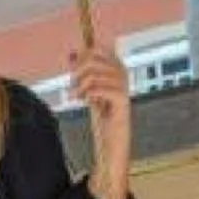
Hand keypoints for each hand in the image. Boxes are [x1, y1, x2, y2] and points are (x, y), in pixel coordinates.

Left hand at [69, 46, 132, 198]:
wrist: (111, 148)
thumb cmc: (103, 121)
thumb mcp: (90, 93)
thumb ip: (84, 75)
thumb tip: (73, 54)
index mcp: (116, 74)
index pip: (104, 51)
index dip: (87, 52)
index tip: (73, 62)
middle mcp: (124, 81)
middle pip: (100, 60)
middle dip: (80, 69)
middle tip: (74, 86)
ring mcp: (125, 94)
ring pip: (101, 75)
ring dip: (83, 84)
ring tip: (77, 96)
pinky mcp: (124, 108)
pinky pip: (111, 91)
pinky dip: (93, 93)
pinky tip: (87, 102)